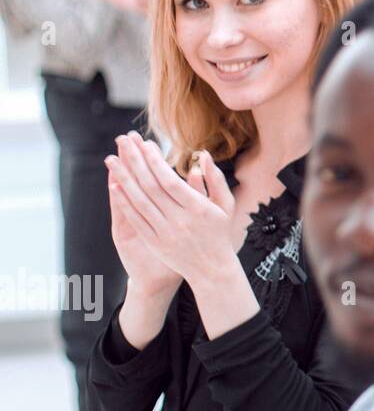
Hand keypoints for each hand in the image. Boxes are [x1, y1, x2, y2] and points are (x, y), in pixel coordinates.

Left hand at [104, 132, 241, 283]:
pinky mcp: (154, 242)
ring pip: (139, 201)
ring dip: (122, 178)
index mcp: (198, 208)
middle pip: (151, 186)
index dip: (155, 160)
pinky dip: (123, 202)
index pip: (171, 180)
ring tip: (111, 159)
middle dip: (134, 161)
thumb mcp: (225, 205)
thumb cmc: (219, 233)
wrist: (211, 269)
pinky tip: (114, 185)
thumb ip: (214, 179)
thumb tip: (203, 155)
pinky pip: (135, 219)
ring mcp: (165, 232)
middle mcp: (179, 220)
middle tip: (122, 141)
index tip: (145, 143)